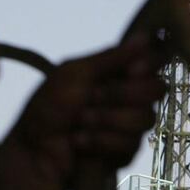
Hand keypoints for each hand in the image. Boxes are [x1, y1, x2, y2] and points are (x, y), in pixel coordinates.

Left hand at [0, 34, 165, 189]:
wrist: (33, 149)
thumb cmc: (48, 107)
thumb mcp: (74, 74)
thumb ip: (112, 58)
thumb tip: (145, 36)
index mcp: (118, 72)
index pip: (155, 60)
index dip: (152, 63)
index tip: (132, 70)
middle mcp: (129, 96)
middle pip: (156, 89)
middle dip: (122, 95)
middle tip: (92, 97)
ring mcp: (129, 125)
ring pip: (145, 118)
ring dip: (107, 119)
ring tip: (80, 121)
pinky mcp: (124, 153)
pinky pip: (131, 144)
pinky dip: (101, 141)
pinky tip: (80, 141)